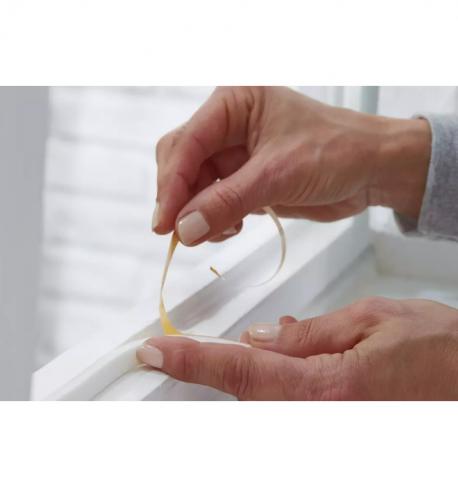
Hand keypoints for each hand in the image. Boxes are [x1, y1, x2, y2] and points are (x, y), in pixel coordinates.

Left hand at [137, 297, 457, 399]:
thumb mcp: (375, 319)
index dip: (190, 360)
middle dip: (221, 366)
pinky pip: (290, 409)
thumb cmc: (445, 355)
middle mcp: (324, 421)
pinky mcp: (337, 431)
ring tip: (278, 349)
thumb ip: (310, 333)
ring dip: (252, 374)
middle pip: (245, 394)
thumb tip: (261, 337)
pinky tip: (293, 363)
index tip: (154, 353)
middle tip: (192, 350)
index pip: (240, 370)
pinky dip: (276, 385)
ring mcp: (330, 432)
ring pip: (263, 404)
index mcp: (329, 387)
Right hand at [153, 86, 430, 244]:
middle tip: (180, 234)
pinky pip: (214, 202)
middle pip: (182, 163)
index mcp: (234, 103)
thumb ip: (226, 202)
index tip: (164, 223)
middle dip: (180, 199)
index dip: (171, 184)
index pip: (186, 143)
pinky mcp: (244, 180)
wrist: (373, 170)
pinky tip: (229, 228)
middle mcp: (229, 125)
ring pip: (195, 187)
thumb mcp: (277, 175)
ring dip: (197, 214)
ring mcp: (236, 155)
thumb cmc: (336, 152)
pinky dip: (214, 220)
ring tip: (217, 232)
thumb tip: (184, 229)